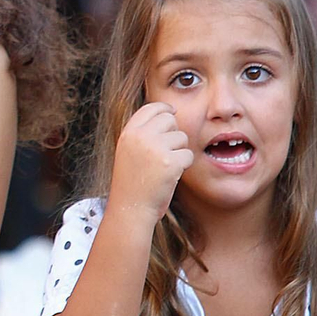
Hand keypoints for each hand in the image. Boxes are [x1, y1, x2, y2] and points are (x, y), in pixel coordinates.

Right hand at [109, 102, 193, 217]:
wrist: (130, 207)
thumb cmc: (132, 182)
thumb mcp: (128, 151)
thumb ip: (143, 133)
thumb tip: (169, 114)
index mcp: (128, 133)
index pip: (151, 108)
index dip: (164, 109)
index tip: (172, 113)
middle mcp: (140, 137)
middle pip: (169, 119)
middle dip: (173, 133)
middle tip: (166, 151)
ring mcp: (155, 148)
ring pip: (182, 137)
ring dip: (179, 151)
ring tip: (165, 167)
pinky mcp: (170, 163)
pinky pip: (188, 155)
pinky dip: (184, 166)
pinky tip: (171, 175)